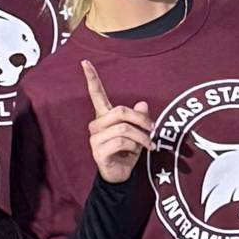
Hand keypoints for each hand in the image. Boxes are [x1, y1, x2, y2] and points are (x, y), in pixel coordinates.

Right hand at [81, 57, 153, 182]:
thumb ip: (140, 117)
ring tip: (148, 144)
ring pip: (123, 128)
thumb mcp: (138, 132)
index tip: (84, 62)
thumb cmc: (128, 152)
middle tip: (153, 129)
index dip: (91, 78)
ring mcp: (95, 139)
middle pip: (120, 111)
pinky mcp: (98, 152)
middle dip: (141, 120)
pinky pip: (121, 142)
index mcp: (104, 117)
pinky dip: (135, 146)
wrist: (121, 176)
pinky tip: (138, 152)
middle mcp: (96, 125)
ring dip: (141, 137)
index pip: (95, 94)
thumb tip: (143, 103)